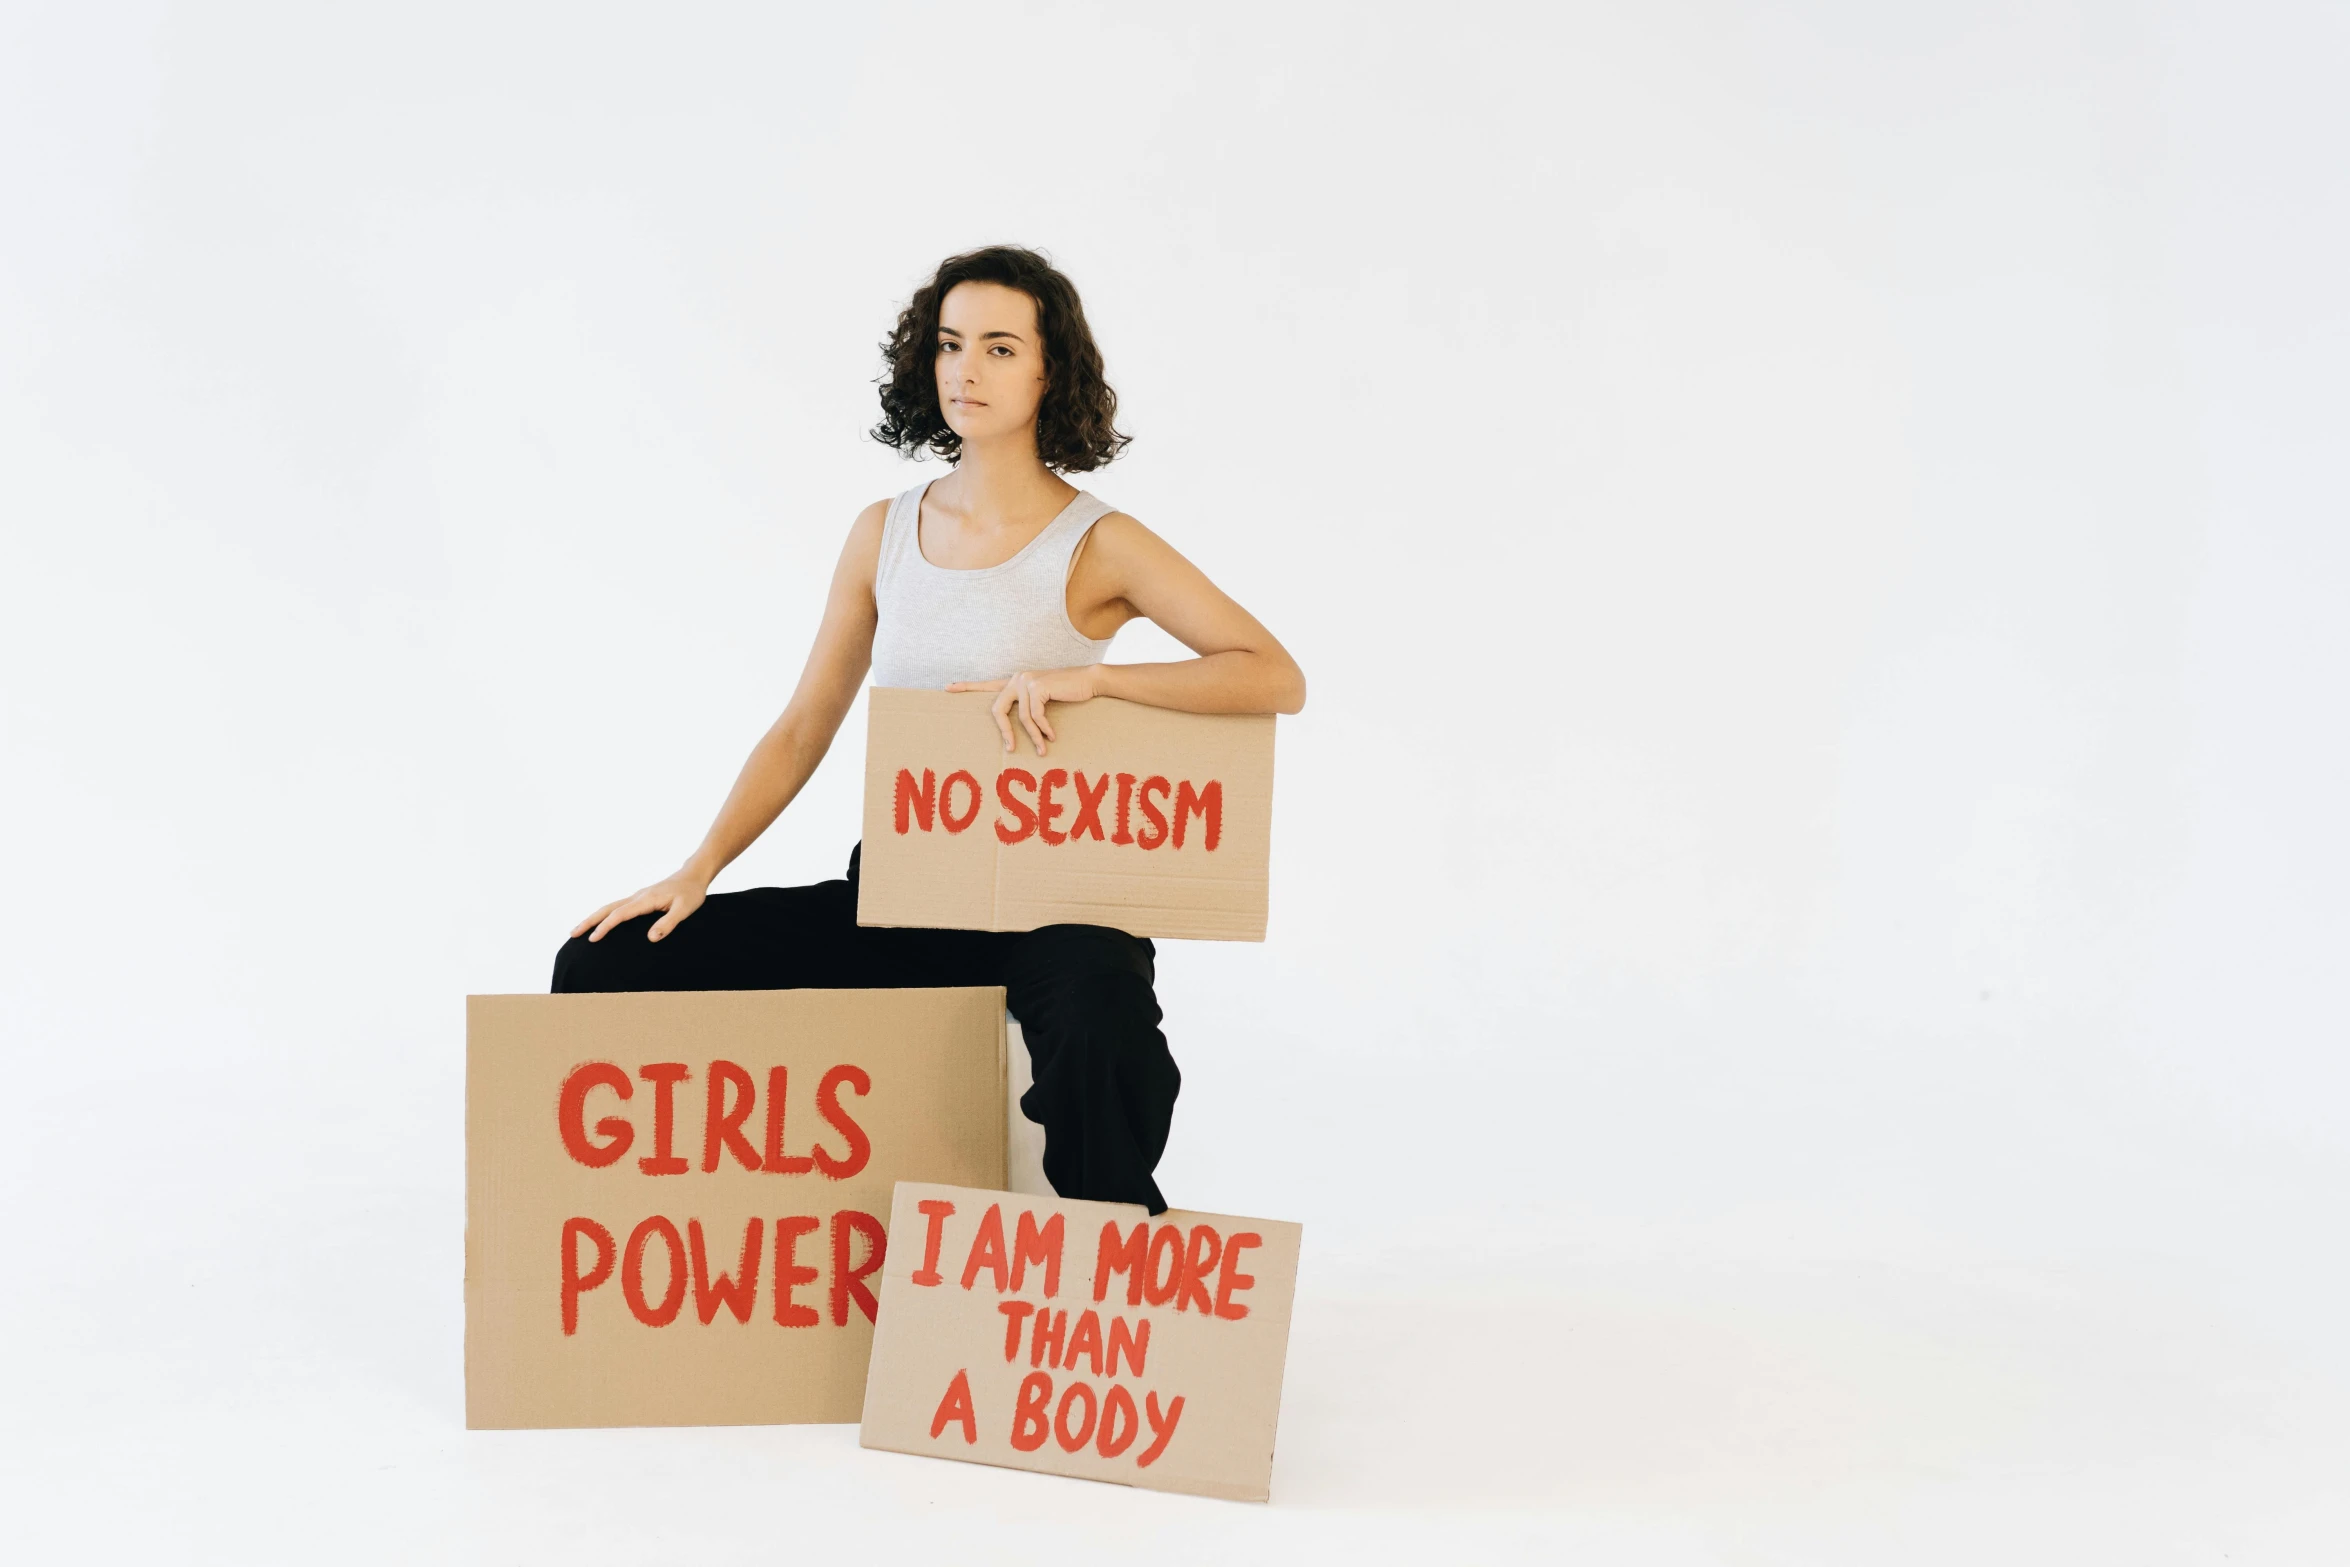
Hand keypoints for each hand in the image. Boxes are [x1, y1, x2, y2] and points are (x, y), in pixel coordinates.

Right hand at [570, 868, 711, 943]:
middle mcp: (638, 897)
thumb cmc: (691, 893)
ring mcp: (637, 897)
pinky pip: (617, 908)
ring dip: (594, 918)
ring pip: (610, 907)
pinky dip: (605, 915)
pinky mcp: (640, 899)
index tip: (592, 938)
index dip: (605, 926)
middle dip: (589, 921)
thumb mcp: (684, 910)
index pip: (620, 914)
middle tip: (572, 934)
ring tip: (579, 930)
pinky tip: (601, 923)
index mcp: (646, 900)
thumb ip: (668, 923)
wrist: (693, 876)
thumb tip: (650, 938)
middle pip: (608, 908)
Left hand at [947, 666, 1101, 755]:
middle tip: (1012, 749)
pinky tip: (1052, 736)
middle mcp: (1017, 678)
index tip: (947, 688)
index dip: (967, 687)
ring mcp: (1026, 680)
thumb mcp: (1044, 701)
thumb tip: (1018, 729)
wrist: (1088, 681)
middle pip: (997, 708)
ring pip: (1021, 718)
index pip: (987, 685)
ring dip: (1034, 736)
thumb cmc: (1068, 693)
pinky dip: (1044, 729)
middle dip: (1004, 731)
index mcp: (1015, 682)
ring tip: (1043, 750)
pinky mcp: (1037, 686)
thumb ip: (1029, 707)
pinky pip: (1035, 716)